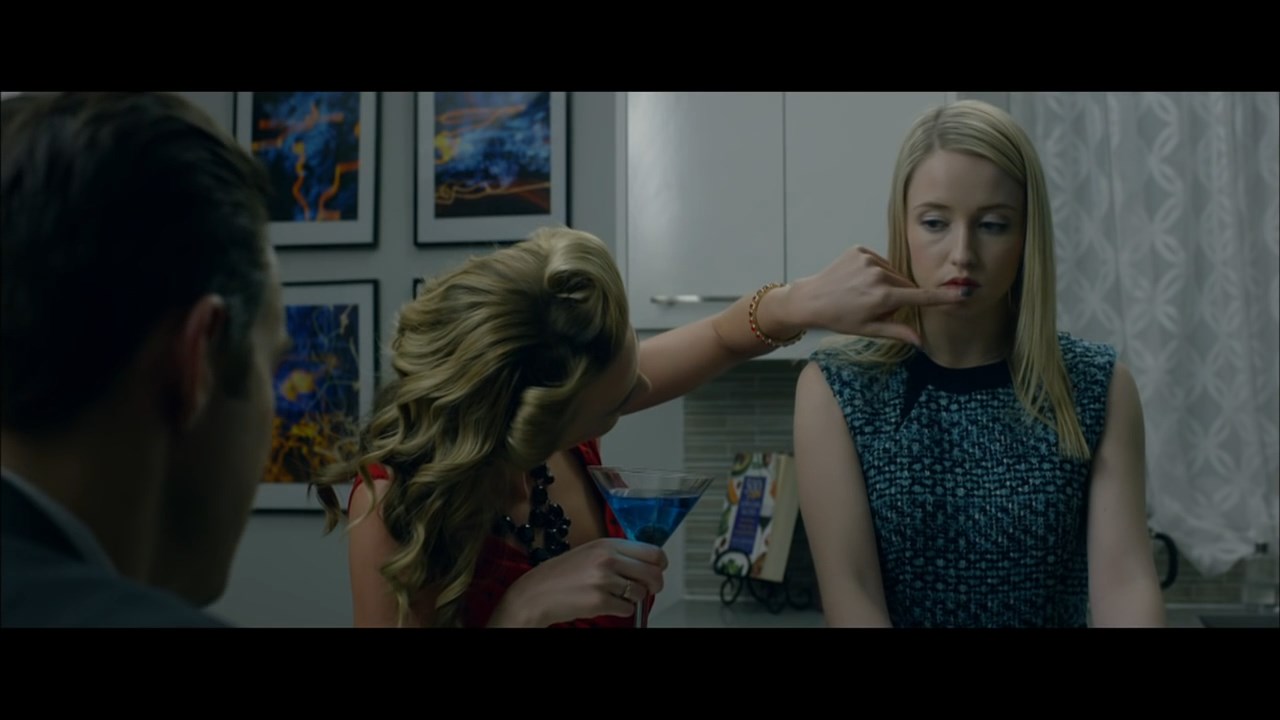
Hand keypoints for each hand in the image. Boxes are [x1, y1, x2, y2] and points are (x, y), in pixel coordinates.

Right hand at [489, 537, 666, 626]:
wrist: (536, 594)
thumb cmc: (560, 575)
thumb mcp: (589, 552)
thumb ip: (616, 554)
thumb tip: (645, 562)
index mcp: (607, 544)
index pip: (652, 551)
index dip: (660, 563)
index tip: (659, 569)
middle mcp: (608, 559)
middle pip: (653, 573)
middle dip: (655, 584)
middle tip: (650, 589)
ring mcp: (604, 581)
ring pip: (640, 593)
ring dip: (632, 598)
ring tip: (614, 595)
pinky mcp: (600, 602)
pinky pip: (627, 609)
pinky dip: (621, 610)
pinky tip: (605, 604)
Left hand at [781, 245, 966, 346]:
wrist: (811, 299)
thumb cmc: (840, 318)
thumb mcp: (869, 330)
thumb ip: (898, 332)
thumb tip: (922, 342)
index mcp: (883, 297)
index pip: (920, 297)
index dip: (943, 296)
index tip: (963, 292)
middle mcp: (878, 275)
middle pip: (905, 286)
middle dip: (899, 296)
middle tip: (877, 306)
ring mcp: (868, 260)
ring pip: (893, 273)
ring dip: (887, 283)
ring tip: (865, 294)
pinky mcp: (860, 250)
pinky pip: (879, 262)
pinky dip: (875, 271)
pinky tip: (859, 280)